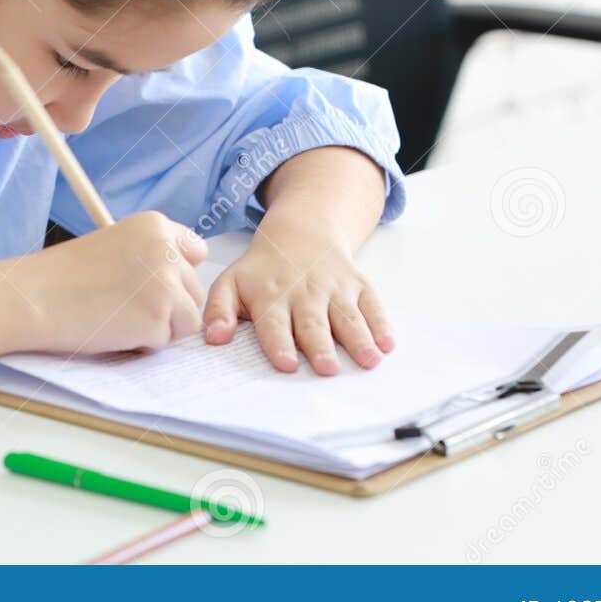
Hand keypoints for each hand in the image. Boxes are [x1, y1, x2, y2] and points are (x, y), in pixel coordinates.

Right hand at [26, 211, 207, 355]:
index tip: (156, 284)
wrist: (36, 296)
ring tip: (121, 319)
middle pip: (195, 290)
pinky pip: (165, 341)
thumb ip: (149, 255)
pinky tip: (114, 330)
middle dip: (170, 306)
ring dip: (161, 326)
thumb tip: (178, 283)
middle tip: (128, 308)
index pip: (196, 251)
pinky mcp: (158, 318)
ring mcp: (165, 285)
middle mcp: (166, 250)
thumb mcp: (114, 244)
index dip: (178, 274)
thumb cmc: (64, 276)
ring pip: (188, 319)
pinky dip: (144, 343)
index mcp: (155, 225)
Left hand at [203, 214, 392, 374]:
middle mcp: (304, 293)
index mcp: (270, 296)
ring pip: (347, 316)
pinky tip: (387, 344)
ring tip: (369, 360)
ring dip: (358, 339)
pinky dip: (382, 323)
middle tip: (328, 368)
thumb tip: (212, 338)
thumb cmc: (262, 269)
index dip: (279, 343)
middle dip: (321, 346)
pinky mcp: (358, 285)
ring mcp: (334, 288)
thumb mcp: (231, 282)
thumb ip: (218, 310)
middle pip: (313, 323)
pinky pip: (373, 304)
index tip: (286, 364)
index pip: (274, 323)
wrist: (301, 233)